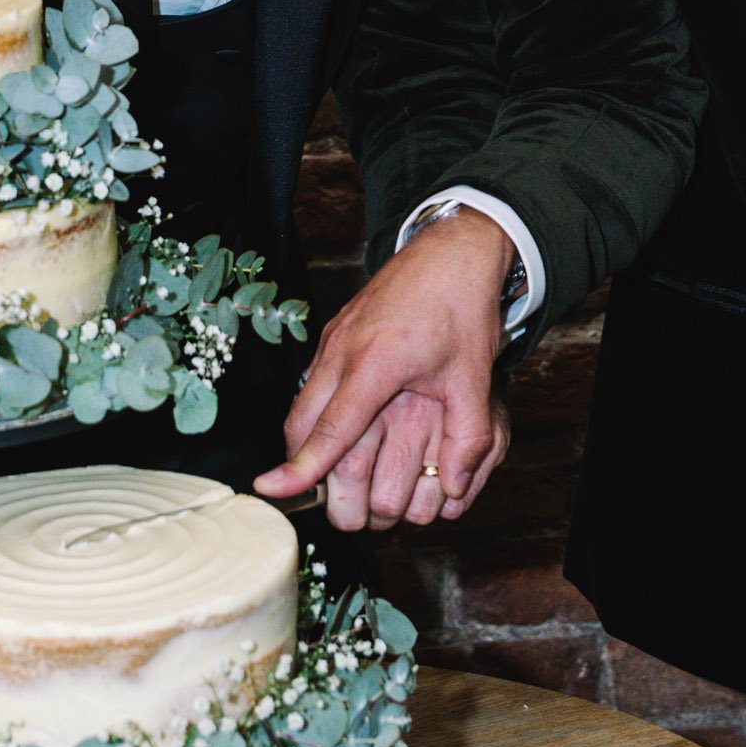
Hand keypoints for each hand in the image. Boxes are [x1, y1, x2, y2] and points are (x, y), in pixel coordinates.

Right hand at [253, 209, 513, 531]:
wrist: (453, 251)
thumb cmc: (462, 309)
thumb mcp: (474, 377)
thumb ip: (468, 437)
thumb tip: (454, 487)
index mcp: (375, 362)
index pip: (331, 429)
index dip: (302, 466)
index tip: (271, 489)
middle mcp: (344, 349)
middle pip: (302, 420)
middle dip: (298, 460)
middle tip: (307, 495)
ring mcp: (335, 336)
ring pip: (302, 400)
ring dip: (304, 435)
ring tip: (318, 469)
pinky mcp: (336, 328)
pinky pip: (312, 379)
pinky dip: (313, 409)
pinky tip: (333, 425)